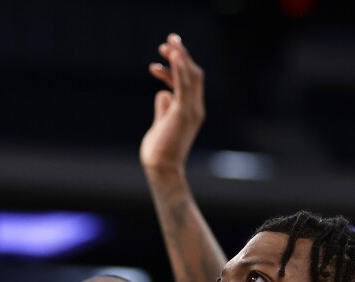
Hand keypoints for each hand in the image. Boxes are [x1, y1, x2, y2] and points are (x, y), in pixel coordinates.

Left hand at [140, 33, 205, 174]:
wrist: (161, 168)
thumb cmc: (159, 151)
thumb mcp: (161, 125)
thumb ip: (163, 109)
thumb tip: (162, 93)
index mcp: (191, 111)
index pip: (187, 83)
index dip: (175, 68)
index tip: (159, 59)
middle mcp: (195, 108)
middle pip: (194, 74)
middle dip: (181, 55)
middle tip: (169, 40)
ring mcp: (191, 110)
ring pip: (191, 75)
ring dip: (180, 56)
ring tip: (168, 42)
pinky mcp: (183, 112)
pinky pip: (184, 85)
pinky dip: (180, 68)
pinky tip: (174, 55)